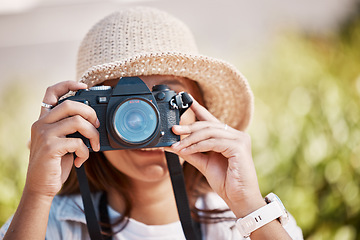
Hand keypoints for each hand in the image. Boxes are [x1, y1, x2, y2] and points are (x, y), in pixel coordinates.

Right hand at [26, 81, 99, 197]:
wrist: (41, 186)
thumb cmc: (54, 164)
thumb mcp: (62, 142)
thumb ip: (70, 129)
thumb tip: (93, 119)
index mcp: (44, 120)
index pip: (51, 93)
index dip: (67, 84)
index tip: (84, 85)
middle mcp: (41, 124)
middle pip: (70, 104)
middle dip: (90, 113)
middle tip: (97, 125)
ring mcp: (44, 135)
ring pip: (77, 121)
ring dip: (92, 134)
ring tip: (94, 146)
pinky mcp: (50, 147)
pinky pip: (77, 142)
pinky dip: (84, 152)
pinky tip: (80, 160)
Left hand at [171, 97, 264, 216]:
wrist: (239, 198)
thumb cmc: (226, 181)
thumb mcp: (204, 163)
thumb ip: (191, 152)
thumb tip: (173, 144)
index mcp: (229, 137)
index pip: (211, 120)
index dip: (199, 110)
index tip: (187, 100)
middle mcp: (236, 135)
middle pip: (208, 125)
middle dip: (189, 127)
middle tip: (174, 129)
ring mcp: (240, 139)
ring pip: (209, 132)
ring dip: (190, 139)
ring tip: (177, 146)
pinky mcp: (239, 147)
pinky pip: (213, 142)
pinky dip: (198, 146)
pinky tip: (187, 150)